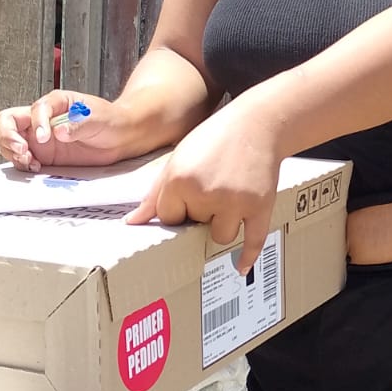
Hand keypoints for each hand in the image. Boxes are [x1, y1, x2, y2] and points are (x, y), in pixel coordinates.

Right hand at [0, 91, 125, 170]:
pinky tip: (35, 168)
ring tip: (29, 162)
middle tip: (23, 150)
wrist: (121, 138)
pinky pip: (22, 158)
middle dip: (8, 136)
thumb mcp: (98, 118)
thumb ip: (78, 124)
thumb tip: (58, 131)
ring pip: (9, 140)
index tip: (45, 137)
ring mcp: (40, 138)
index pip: (36, 109)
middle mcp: (42, 119)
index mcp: (55, 103)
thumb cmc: (111, 120)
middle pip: (8, 121)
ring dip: (12, 152)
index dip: (37, 123)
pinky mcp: (44, 155)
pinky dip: (22, 164)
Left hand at [125, 101, 281, 273]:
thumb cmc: (215, 139)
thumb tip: (132, 223)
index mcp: (180, 181)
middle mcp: (206, 193)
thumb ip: (154, 195)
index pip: (168, 217)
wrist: (258, 124)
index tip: (189, 191)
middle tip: (213, 185)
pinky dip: (246, 255)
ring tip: (228, 200)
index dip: (177, 207)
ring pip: (220, 236)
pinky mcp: (259, 206)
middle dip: (201, 212)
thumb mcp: (178, 160)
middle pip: (194, 226)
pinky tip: (239, 266)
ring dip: (221, 225)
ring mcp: (234, 202)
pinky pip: (252, 241)